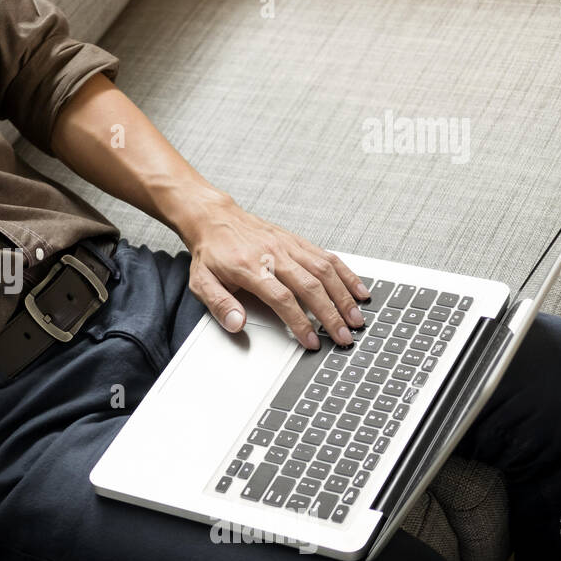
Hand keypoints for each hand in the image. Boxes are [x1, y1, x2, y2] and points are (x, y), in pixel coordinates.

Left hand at [181, 197, 369, 349]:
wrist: (214, 218)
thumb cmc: (210, 253)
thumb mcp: (201, 282)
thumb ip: (219, 305)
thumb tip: (237, 324)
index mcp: (250, 268)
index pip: (282, 299)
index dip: (299, 322)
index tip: (312, 342)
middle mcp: (273, 255)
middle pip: (310, 286)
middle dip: (331, 314)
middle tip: (344, 336)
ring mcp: (288, 246)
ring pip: (325, 270)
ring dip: (344, 296)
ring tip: (357, 318)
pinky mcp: (297, 241)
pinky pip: (327, 256)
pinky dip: (346, 274)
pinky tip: (359, 290)